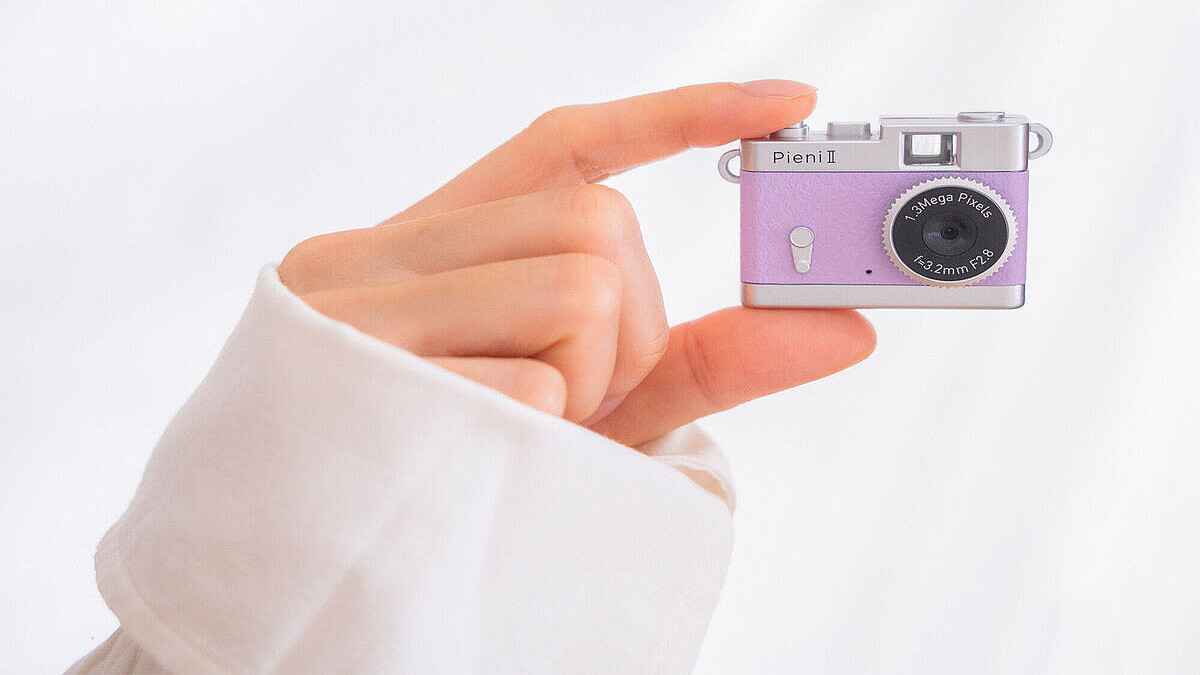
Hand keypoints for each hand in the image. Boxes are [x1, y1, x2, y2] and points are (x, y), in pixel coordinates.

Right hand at [278, 80, 874, 446]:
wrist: (315, 573)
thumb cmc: (462, 473)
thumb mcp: (584, 410)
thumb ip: (702, 363)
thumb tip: (844, 329)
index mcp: (428, 244)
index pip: (561, 143)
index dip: (679, 115)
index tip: (785, 106)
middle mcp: (381, 250)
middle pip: (596, 218)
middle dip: (628, 325)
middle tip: (573, 394)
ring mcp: (361, 305)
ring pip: (580, 279)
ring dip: (591, 378)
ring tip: (525, 428)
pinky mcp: (364, 369)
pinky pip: (538, 377)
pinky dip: (549, 428)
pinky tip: (489, 451)